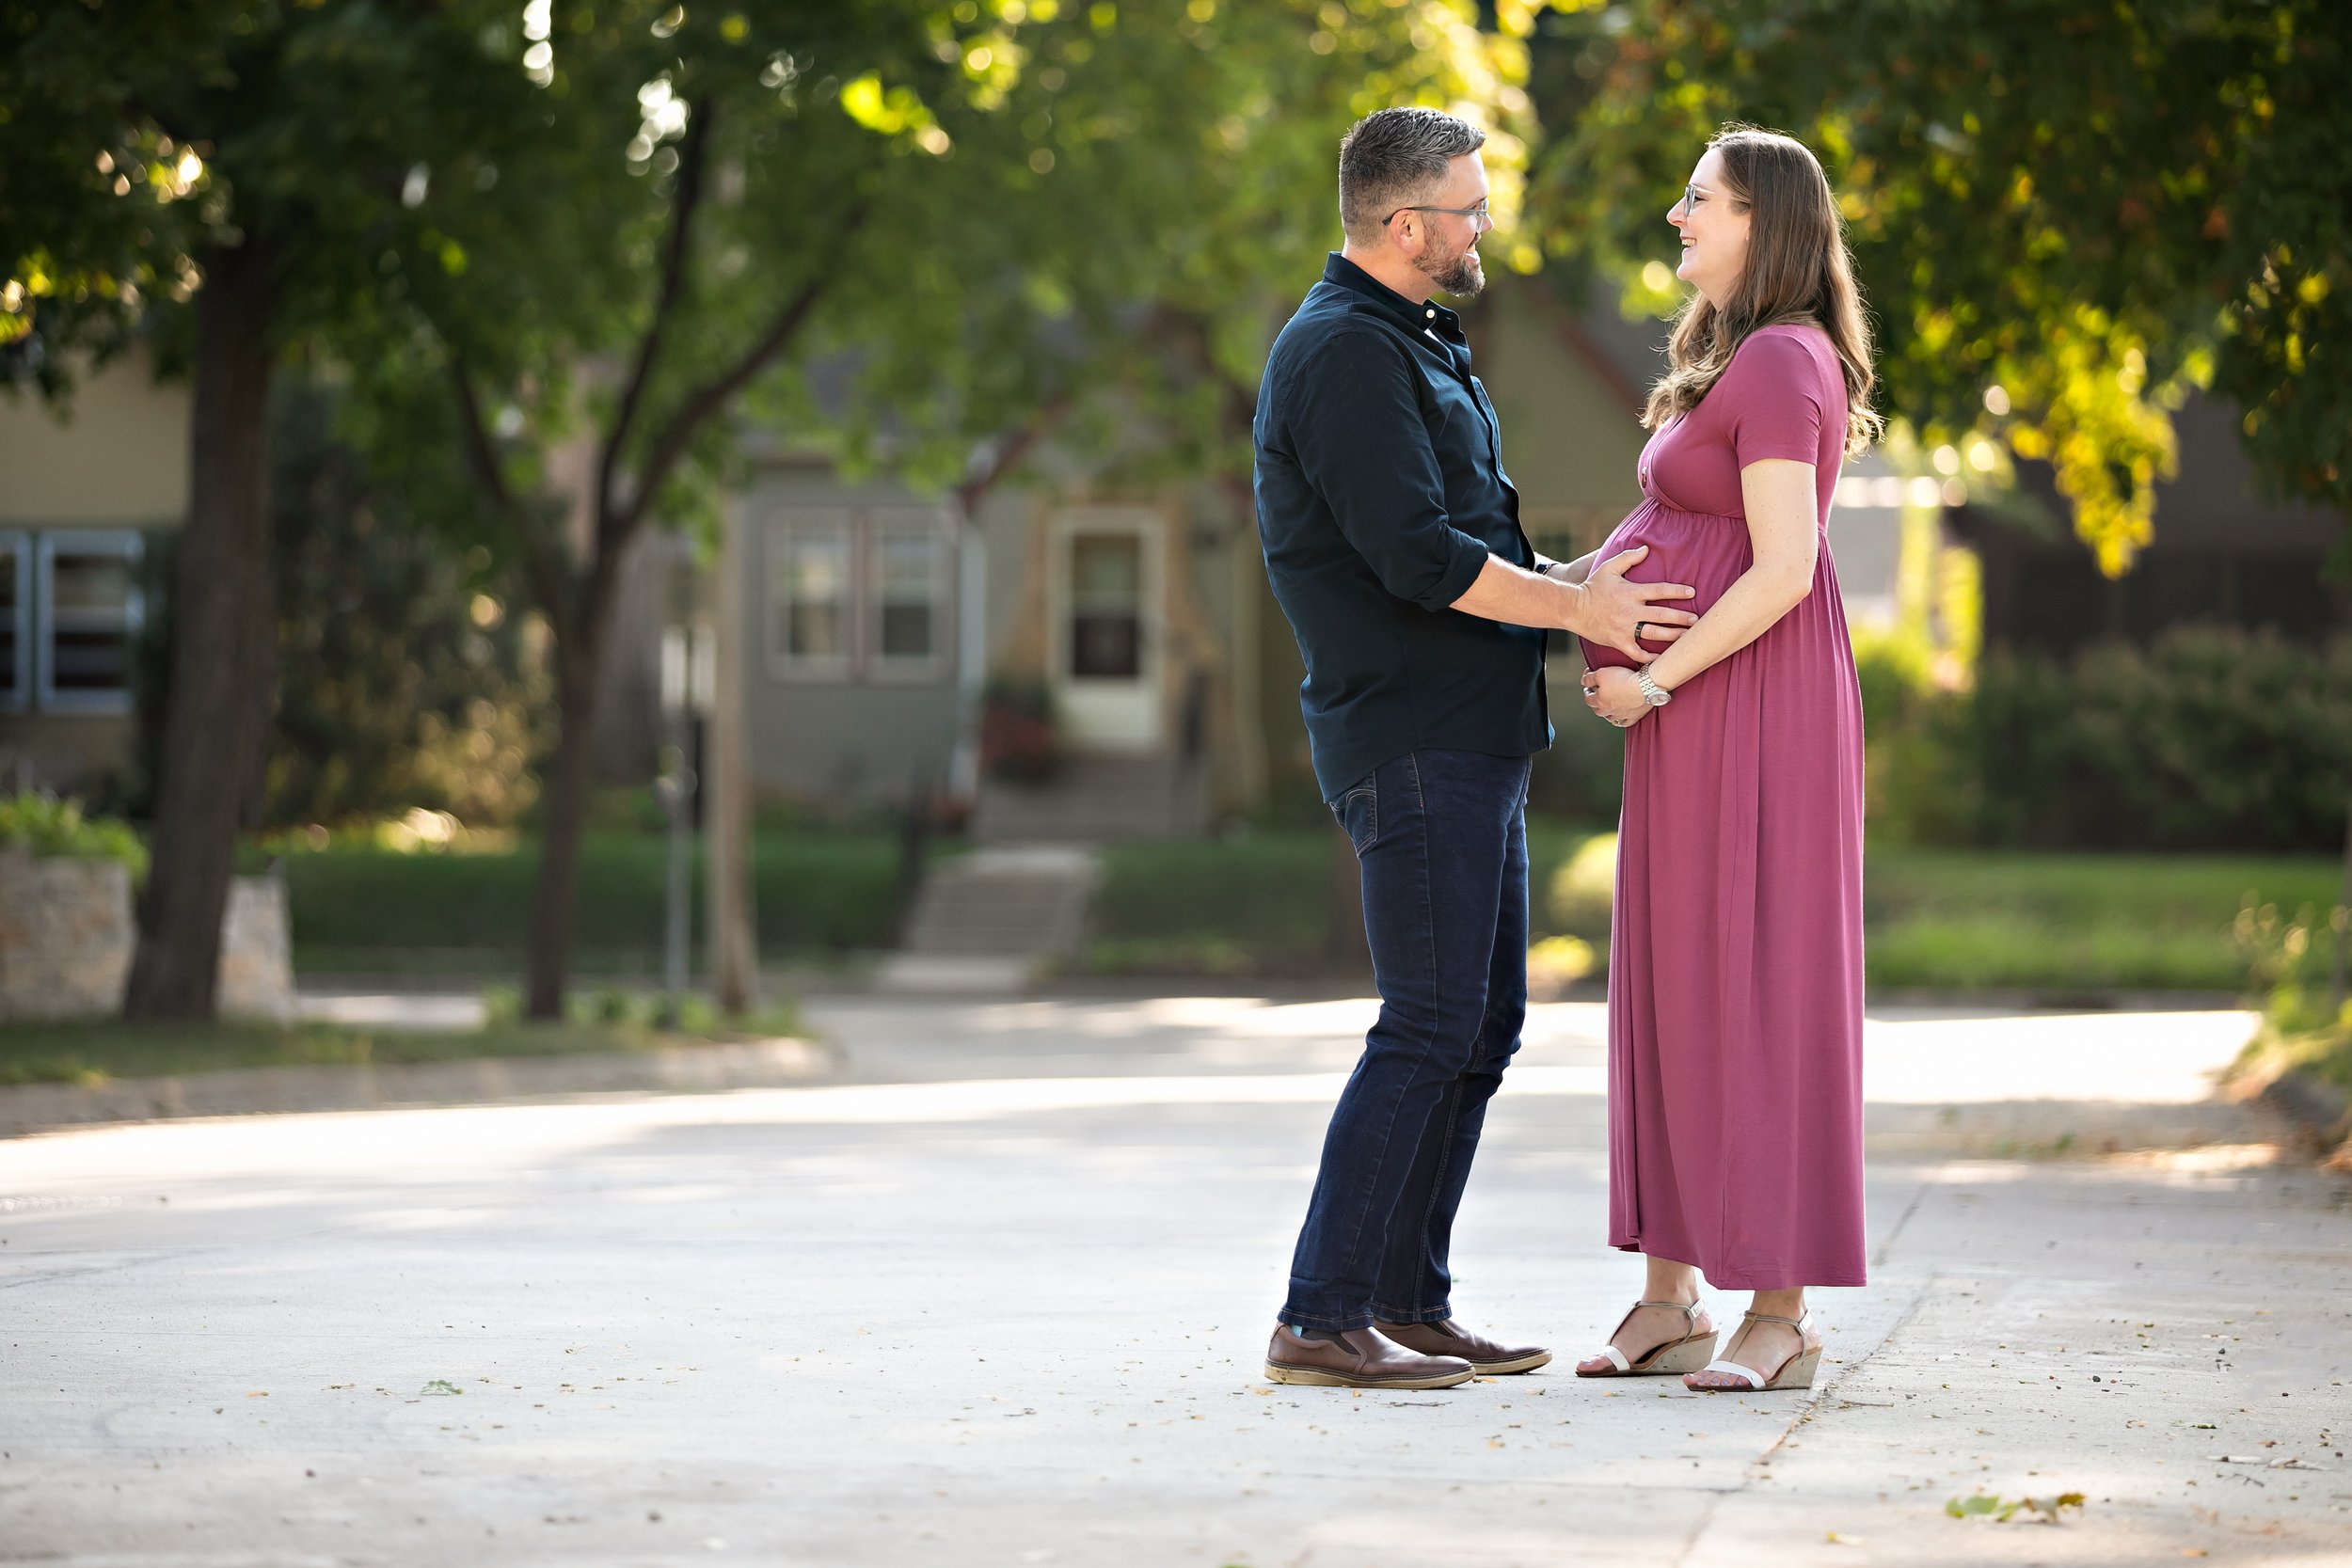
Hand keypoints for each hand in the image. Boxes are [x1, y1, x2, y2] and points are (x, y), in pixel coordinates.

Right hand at [1578, 546, 1695, 662]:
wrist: (1573, 609)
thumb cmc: (1592, 587)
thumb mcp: (1608, 567)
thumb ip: (1628, 557)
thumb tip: (1647, 549)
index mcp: (1630, 592)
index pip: (1660, 590)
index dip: (1677, 591)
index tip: (1691, 592)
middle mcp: (1630, 611)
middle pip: (1662, 614)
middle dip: (1681, 617)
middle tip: (1696, 620)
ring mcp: (1624, 628)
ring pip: (1654, 634)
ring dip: (1673, 636)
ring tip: (1688, 637)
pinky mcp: (1618, 642)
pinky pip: (1637, 653)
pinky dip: (1651, 658)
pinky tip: (1663, 659)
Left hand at [1581, 666, 1650, 728]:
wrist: (1645, 685)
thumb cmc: (1623, 679)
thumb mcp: (1601, 673)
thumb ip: (1589, 678)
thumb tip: (1583, 681)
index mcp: (1599, 701)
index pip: (1588, 699)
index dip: (1587, 692)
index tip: (1588, 688)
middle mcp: (1609, 711)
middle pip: (1598, 710)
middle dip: (1596, 703)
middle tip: (1597, 696)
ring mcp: (1622, 715)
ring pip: (1611, 718)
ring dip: (1607, 713)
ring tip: (1608, 707)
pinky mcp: (1634, 716)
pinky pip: (1626, 722)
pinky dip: (1622, 720)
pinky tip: (1622, 718)